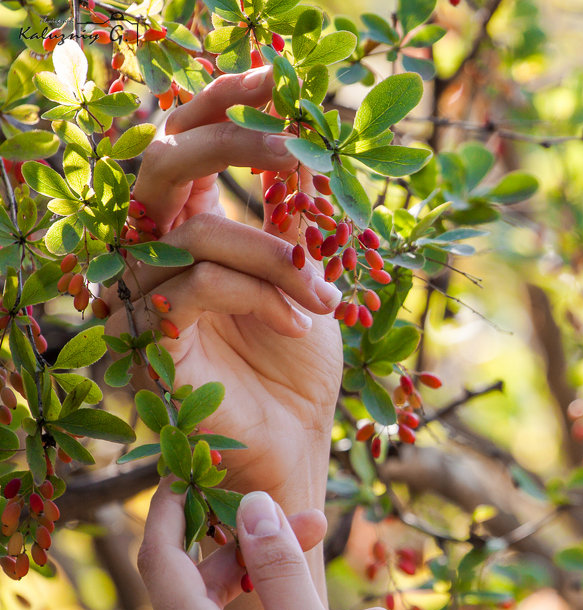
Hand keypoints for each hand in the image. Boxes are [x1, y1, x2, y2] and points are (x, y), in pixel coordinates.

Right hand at [105, 69, 342, 514]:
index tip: (279, 77)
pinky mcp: (145, 340)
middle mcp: (151, 250)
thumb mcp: (306, 276)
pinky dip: (259, 295)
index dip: (225, 101)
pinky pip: (197, 285)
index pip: (188, 142)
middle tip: (301, 154)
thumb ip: (295, 218)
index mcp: (187, 226)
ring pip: (200, 233)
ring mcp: (141, 293)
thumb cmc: (301, 363)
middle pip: (168, 163)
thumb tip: (310, 148)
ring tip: (326, 295)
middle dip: (240, 145)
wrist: (296, 443)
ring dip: (279, 258)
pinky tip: (298, 322)